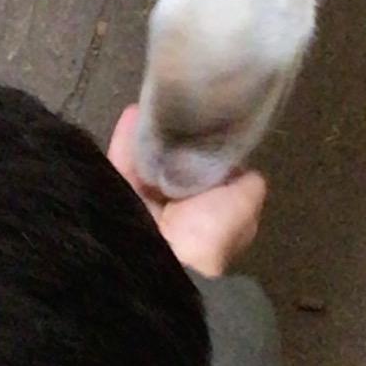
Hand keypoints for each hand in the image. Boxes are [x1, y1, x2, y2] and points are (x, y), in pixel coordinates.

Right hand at [108, 105, 267, 274]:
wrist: (160, 260)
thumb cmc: (208, 232)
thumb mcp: (244, 204)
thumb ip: (247, 184)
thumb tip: (243, 167)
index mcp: (209, 220)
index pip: (210, 184)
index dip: (211, 157)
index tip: (212, 128)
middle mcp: (179, 215)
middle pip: (176, 172)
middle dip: (177, 145)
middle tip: (180, 112)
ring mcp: (145, 210)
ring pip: (149, 167)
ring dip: (152, 138)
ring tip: (156, 105)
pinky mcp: (117, 201)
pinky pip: (123, 166)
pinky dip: (127, 141)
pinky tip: (133, 112)